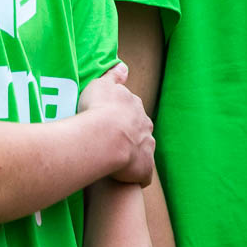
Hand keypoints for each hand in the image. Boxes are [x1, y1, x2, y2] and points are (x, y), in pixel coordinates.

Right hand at [80, 63, 154, 185]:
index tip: (109, 119)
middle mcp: (145, 125)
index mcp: (135, 106)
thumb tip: (123, 65)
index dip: (120, 114)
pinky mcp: (144, 168)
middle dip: (130, 133)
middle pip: (140, 129)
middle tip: (110, 140)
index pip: (131, 108)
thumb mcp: (101, 84)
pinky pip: (142, 173)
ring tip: (115, 160)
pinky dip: (136, 176)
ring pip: (143, 150)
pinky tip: (124, 180)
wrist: (106, 137)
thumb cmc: (99, 109)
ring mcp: (147, 147)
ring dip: (133, 154)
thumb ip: (113, 76)